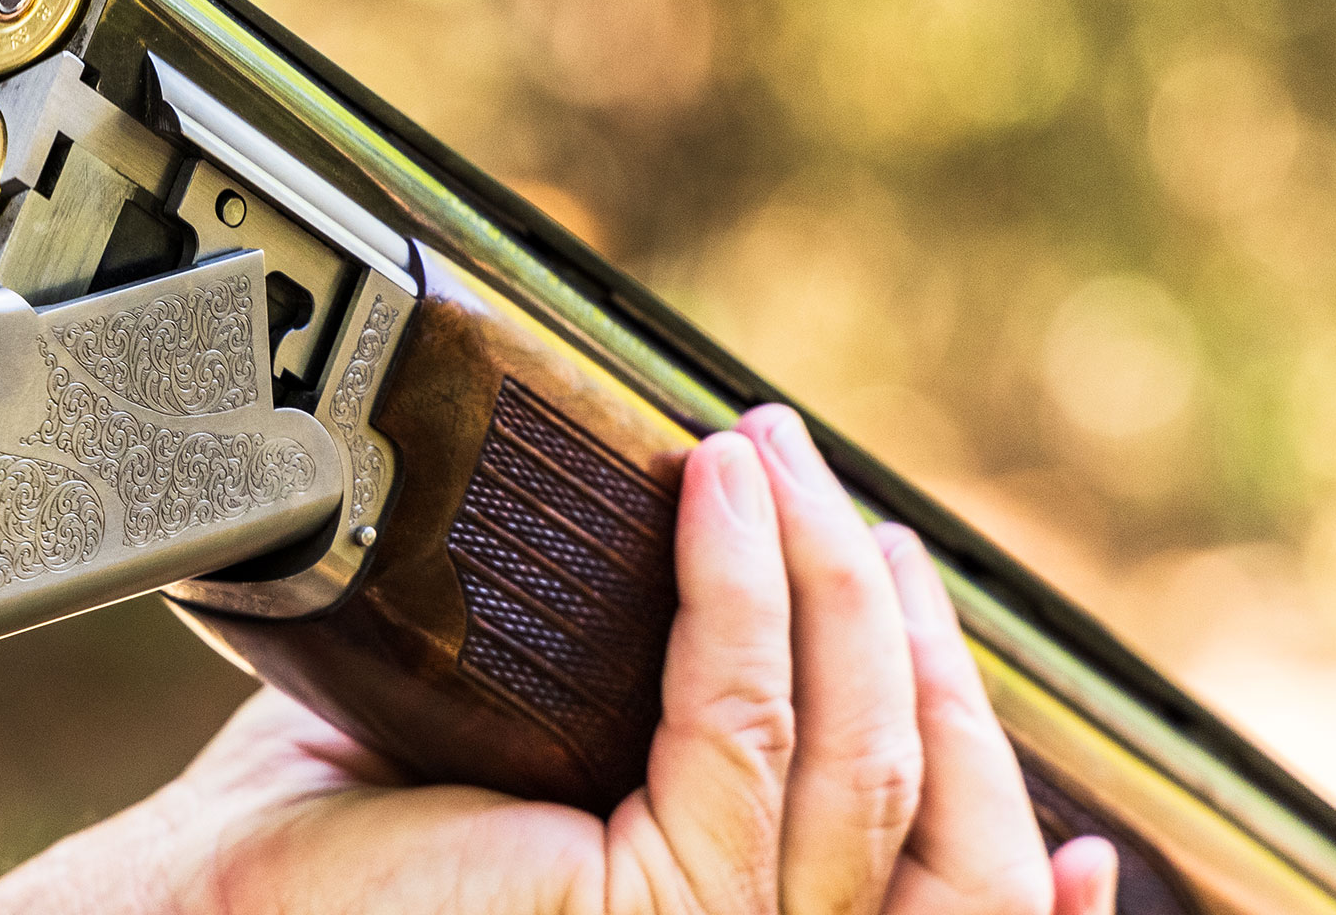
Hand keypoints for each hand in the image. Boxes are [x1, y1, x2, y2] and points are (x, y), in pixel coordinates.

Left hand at [0, 404, 1117, 914]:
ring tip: (797, 465)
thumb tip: (696, 577)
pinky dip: (748, 585)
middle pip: (937, 822)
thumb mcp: (530, 770)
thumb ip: (631, 714)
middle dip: (925, 651)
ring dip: (846, 591)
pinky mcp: (661, 910)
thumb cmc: (335, 843)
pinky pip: (743, 722)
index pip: (927, 881)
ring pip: (866, 764)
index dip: (1000, 787)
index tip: (984, 671)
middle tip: (866, 512)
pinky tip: (722, 485)